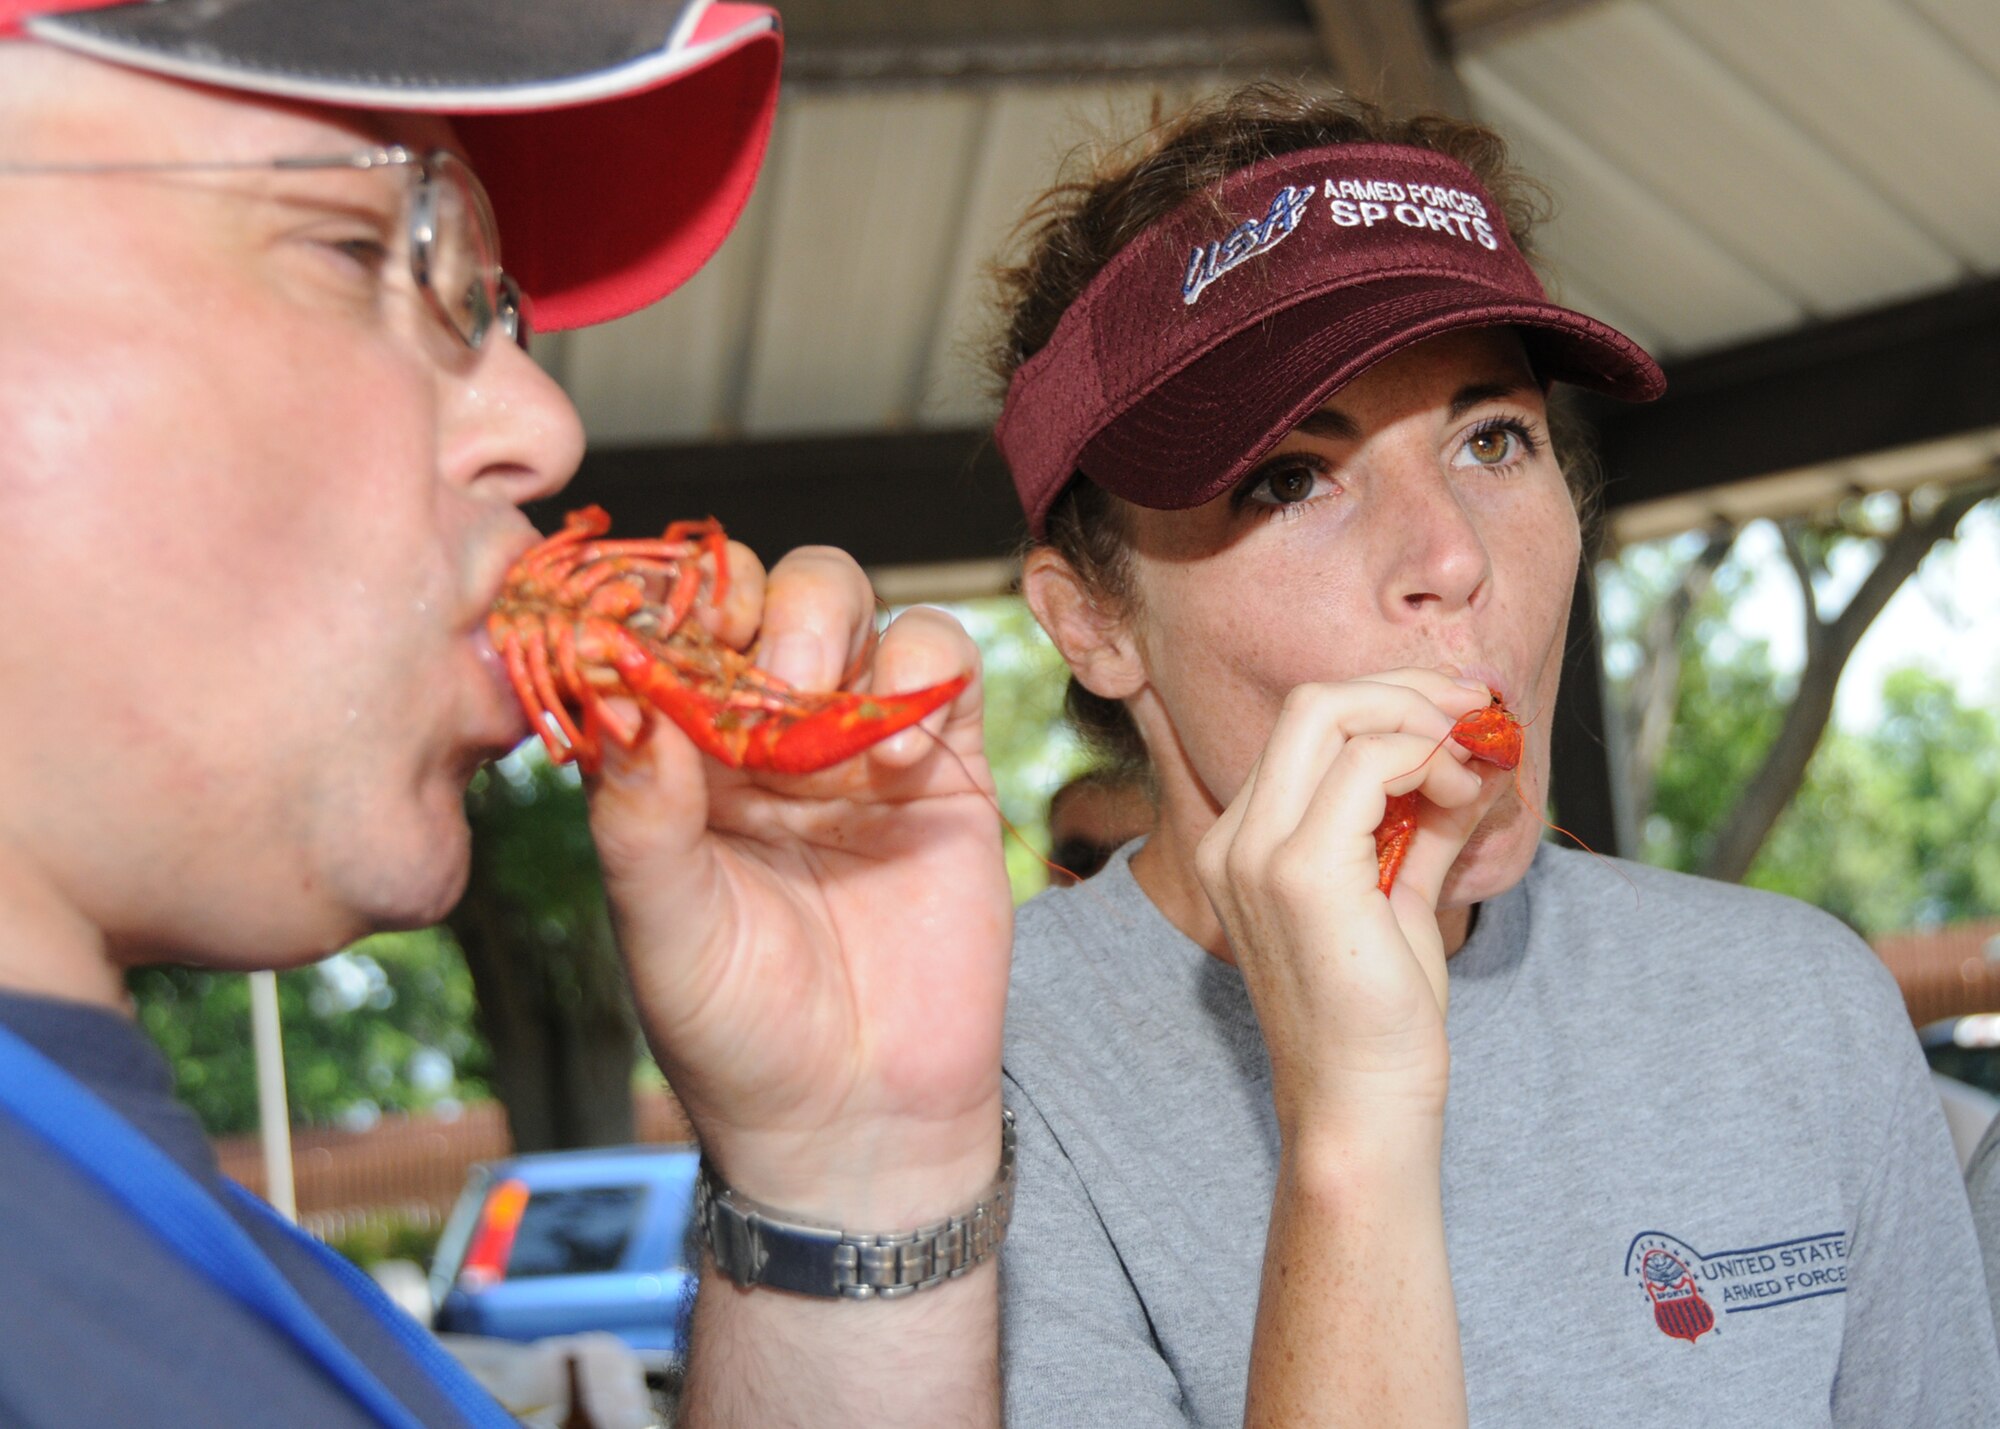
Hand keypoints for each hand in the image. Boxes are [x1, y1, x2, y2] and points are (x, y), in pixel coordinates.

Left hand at [585, 542, 1011, 1225]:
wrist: (861, 1115)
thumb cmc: (737, 1031)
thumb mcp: (662, 927)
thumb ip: (638, 813)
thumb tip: (621, 693)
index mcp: (676, 757)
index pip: (666, 630)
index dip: (667, 603)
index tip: (669, 626)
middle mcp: (763, 730)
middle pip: (764, 590)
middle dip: (763, 606)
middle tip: (771, 675)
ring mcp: (855, 739)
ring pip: (853, 602)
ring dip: (836, 631)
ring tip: (828, 723)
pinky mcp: (945, 760)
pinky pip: (944, 659)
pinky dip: (924, 675)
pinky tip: (896, 761)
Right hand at [1193, 669, 1503, 1143]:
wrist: (1362, 1110)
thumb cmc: (1381, 1020)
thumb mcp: (1400, 898)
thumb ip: (1423, 825)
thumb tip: (1474, 759)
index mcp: (1244, 842)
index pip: (1308, 727)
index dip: (1393, 703)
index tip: (1463, 718)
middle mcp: (1236, 839)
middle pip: (1313, 702)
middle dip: (1408, 691)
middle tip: (1478, 713)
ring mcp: (1259, 854)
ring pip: (1333, 713)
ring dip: (1424, 722)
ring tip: (1474, 766)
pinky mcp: (1301, 874)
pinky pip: (1368, 764)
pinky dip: (1428, 759)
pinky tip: (1463, 794)